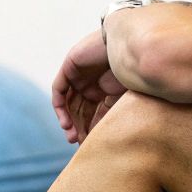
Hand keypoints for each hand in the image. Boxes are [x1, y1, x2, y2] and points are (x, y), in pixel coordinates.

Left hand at [51, 29, 126, 143]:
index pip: (92, 112)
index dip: (89, 128)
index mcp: (104, 89)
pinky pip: (59, 90)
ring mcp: (79, 75)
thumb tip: (101, 136)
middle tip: (77, 143)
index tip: (88, 144)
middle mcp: (90, 82)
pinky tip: (65, 122)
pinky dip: (60, 107)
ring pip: (67, 102)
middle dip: (77, 127)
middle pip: (78, 109)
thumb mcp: (121, 98)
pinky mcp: (69, 67)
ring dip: (67, 120)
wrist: (130, 46)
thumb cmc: (133, 71)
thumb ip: (108, 114)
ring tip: (71, 135)